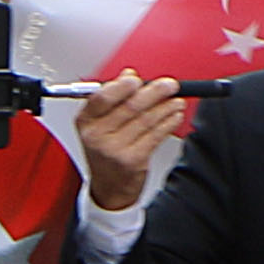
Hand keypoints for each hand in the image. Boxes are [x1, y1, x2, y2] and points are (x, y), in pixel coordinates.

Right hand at [75, 70, 186, 208]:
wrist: (109, 189)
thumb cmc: (106, 153)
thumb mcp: (100, 125)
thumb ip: (113, 97)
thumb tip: (127, 74)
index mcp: (86, 121)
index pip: (102, 97)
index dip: (122, 86)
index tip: (138, 79)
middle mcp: (97, 135)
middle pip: (130, 106)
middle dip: (155, 92)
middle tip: (170, 85)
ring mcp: (114, 149)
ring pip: (146, 120)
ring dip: (166, 107)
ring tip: (177, 100)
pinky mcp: (133, 160)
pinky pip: (156, 135)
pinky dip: (169, 122)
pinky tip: (175, 116)